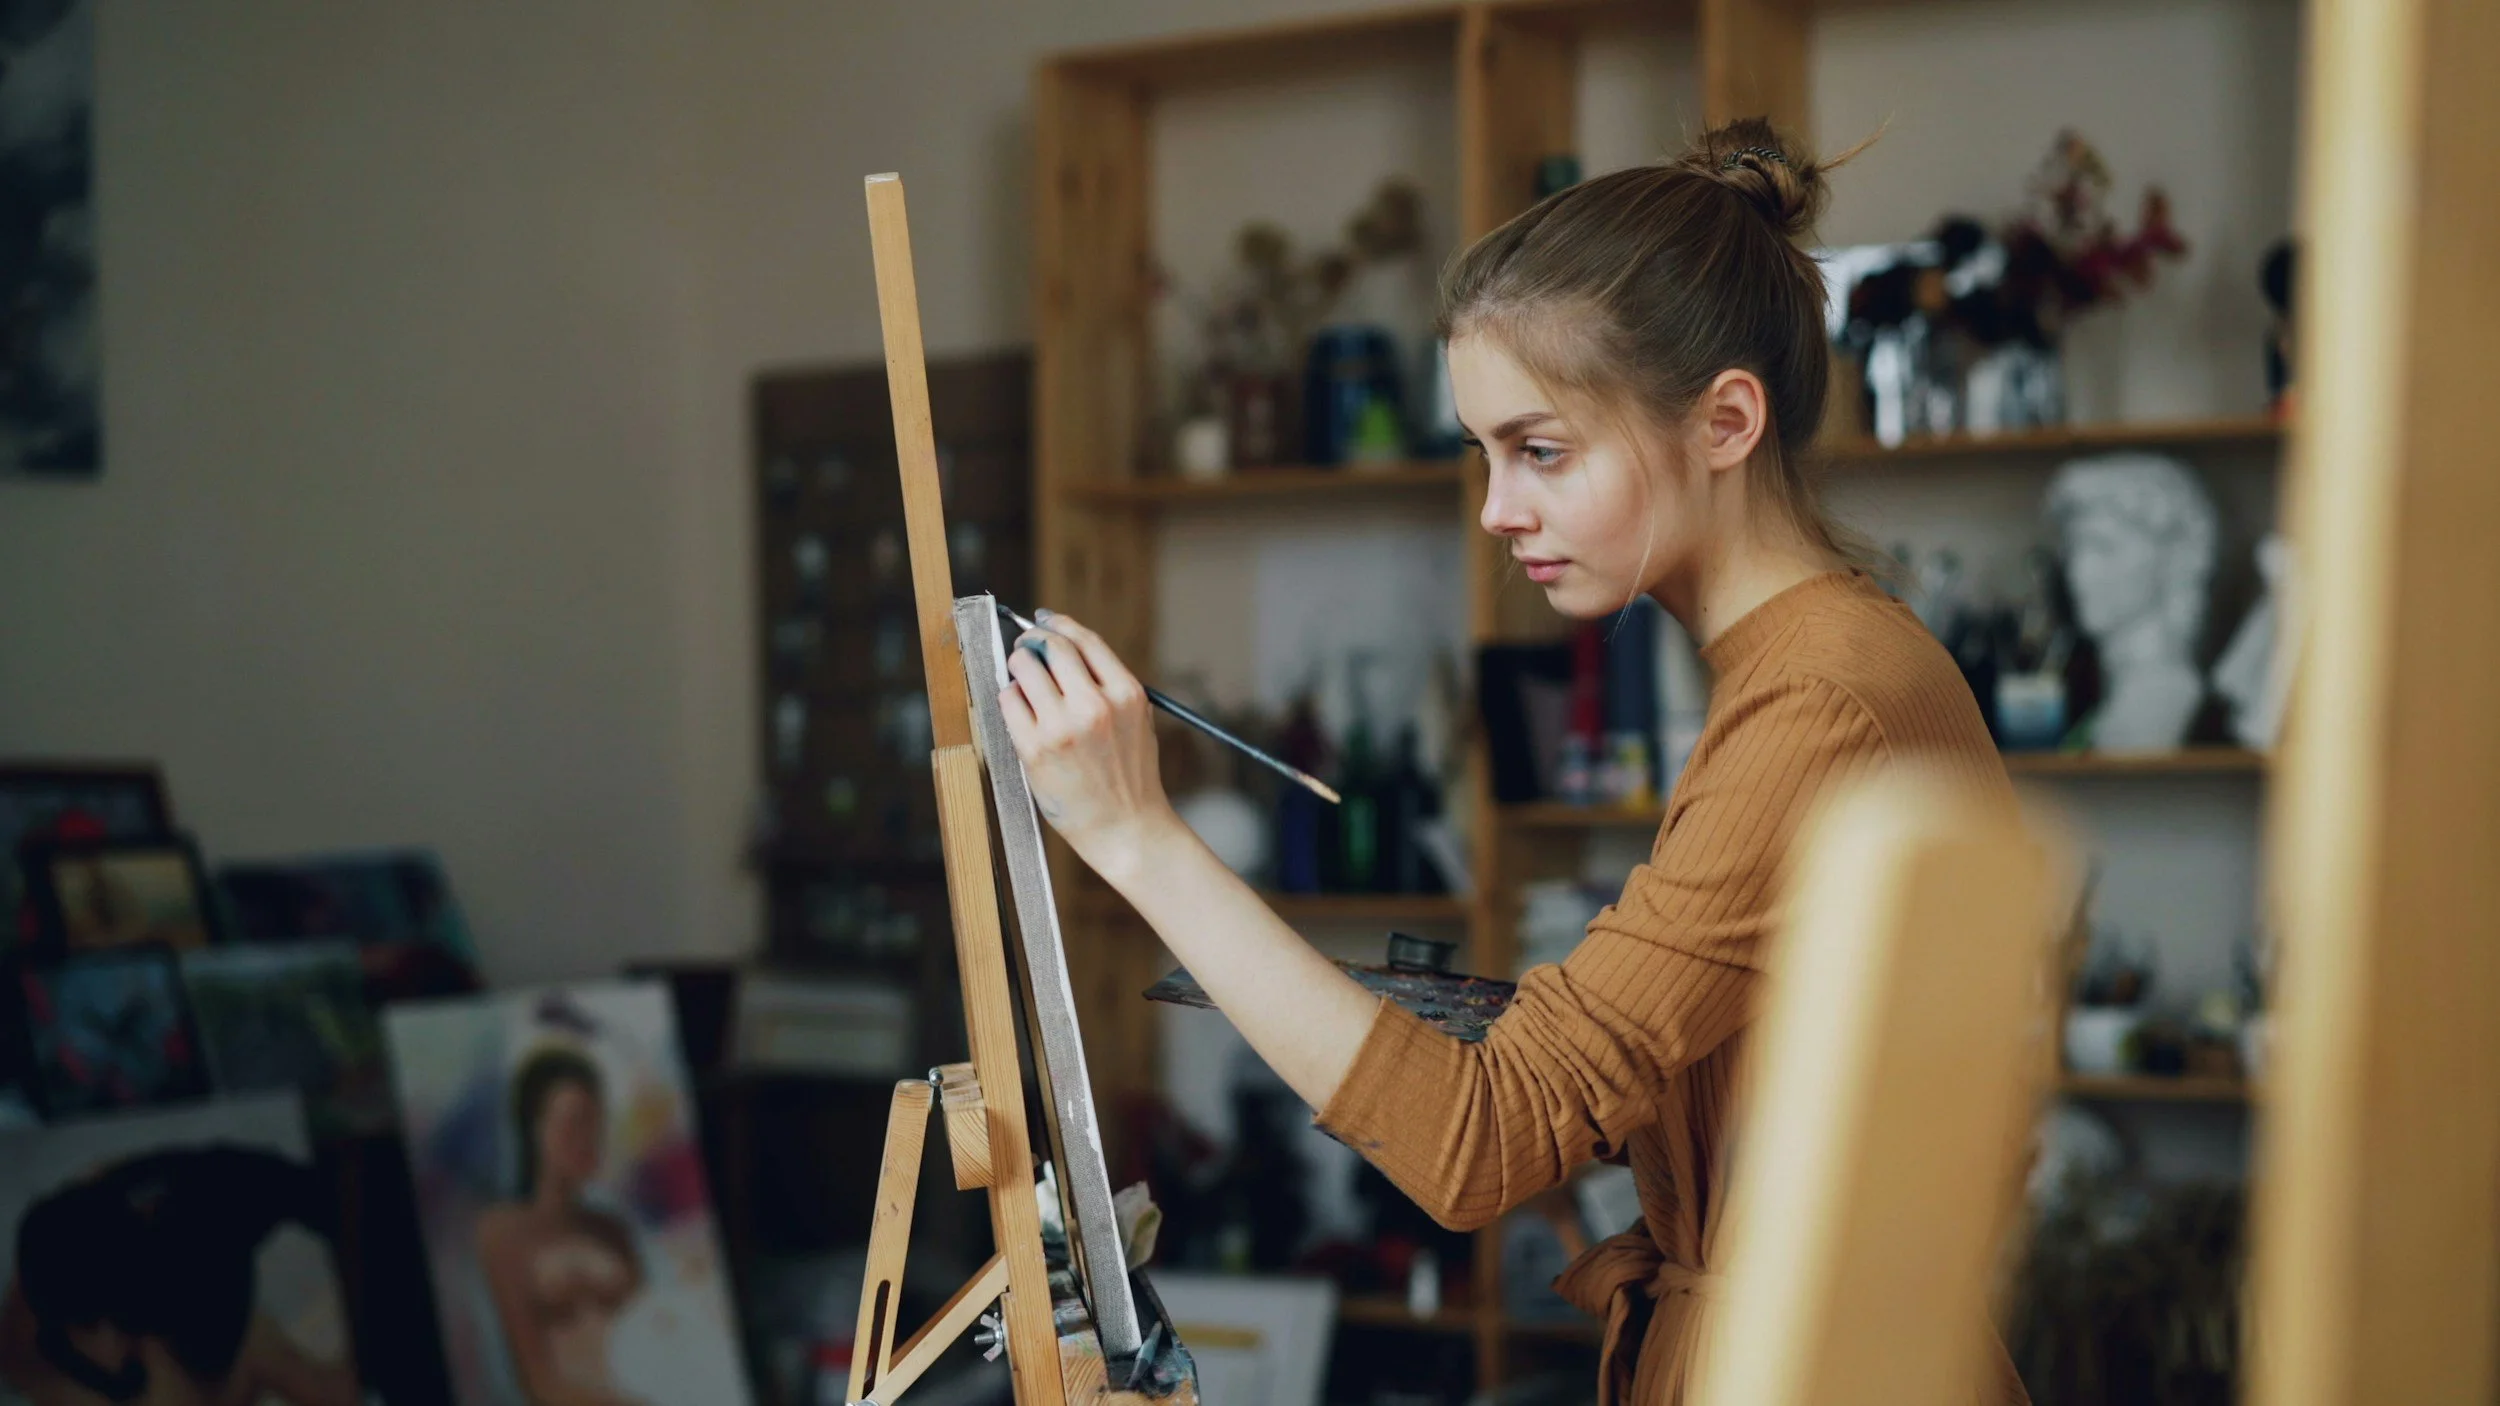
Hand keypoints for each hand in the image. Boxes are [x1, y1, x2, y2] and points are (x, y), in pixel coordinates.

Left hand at [996, 611, 1179, 880]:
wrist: (1125, 828)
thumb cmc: (1130, 776)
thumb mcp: (1136, 720)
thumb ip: (1108, 685)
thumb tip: (1063, 649)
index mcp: (1126, 693)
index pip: (1084, 641)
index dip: (1059, 624)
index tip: (1045, 620)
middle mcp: (1095, 705)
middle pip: (1052, 648)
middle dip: (1032, 642)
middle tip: (1025, 648)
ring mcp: (1063, 727)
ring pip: (1025, 670)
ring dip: (1018, 668)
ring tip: (1021, 679)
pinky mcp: (1035, 749)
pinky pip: (1009, 703)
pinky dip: (1010, 698)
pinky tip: (1018, 708)